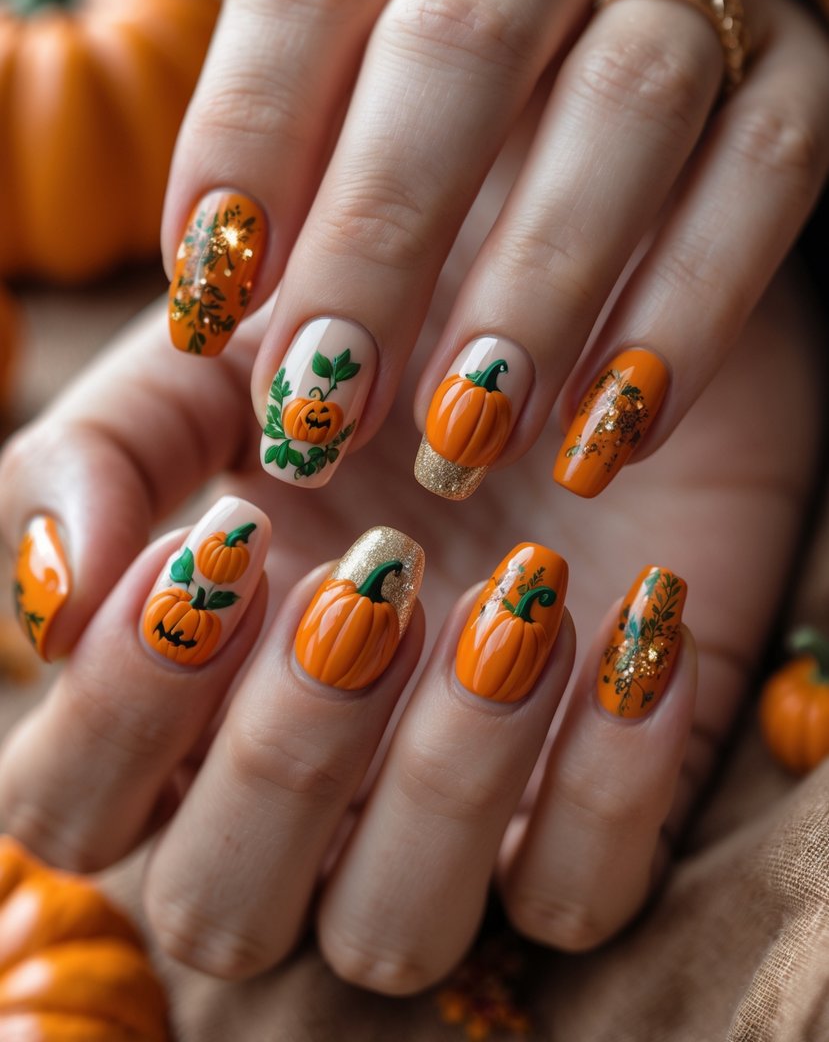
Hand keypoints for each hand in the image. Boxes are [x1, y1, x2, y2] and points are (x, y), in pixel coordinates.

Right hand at [0, 244, 819, 991]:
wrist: (553, 320)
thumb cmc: (360, 350)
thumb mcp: (207, 368)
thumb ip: (97, 458)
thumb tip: (61, 585)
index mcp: (180, 704)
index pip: (72, 807)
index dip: (123, 709)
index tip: (227, 539)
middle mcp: (296, 794)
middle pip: (220, 913)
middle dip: (284, 754)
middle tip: (371, 574)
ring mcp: (438, 823)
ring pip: (392, 938)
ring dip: (443, 779)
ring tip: (511, 595)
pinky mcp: (581, 817)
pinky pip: (578, 898)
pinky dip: (606, 783)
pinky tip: (626, 619)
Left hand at [160, 0, 827, 499]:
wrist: (631, 115)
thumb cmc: (443, 166)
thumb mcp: (332, 161)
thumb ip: (260, 226)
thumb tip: (204, 335)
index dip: (246, 143)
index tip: (214, 299)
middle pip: (455, 45)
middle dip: (380, 241)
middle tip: (327, 406)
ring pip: (625, 105)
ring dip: (538, 285)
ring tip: (467, 436)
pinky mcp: (794, 84)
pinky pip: (759, 183)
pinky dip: (681, 318)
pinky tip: (606, 434)